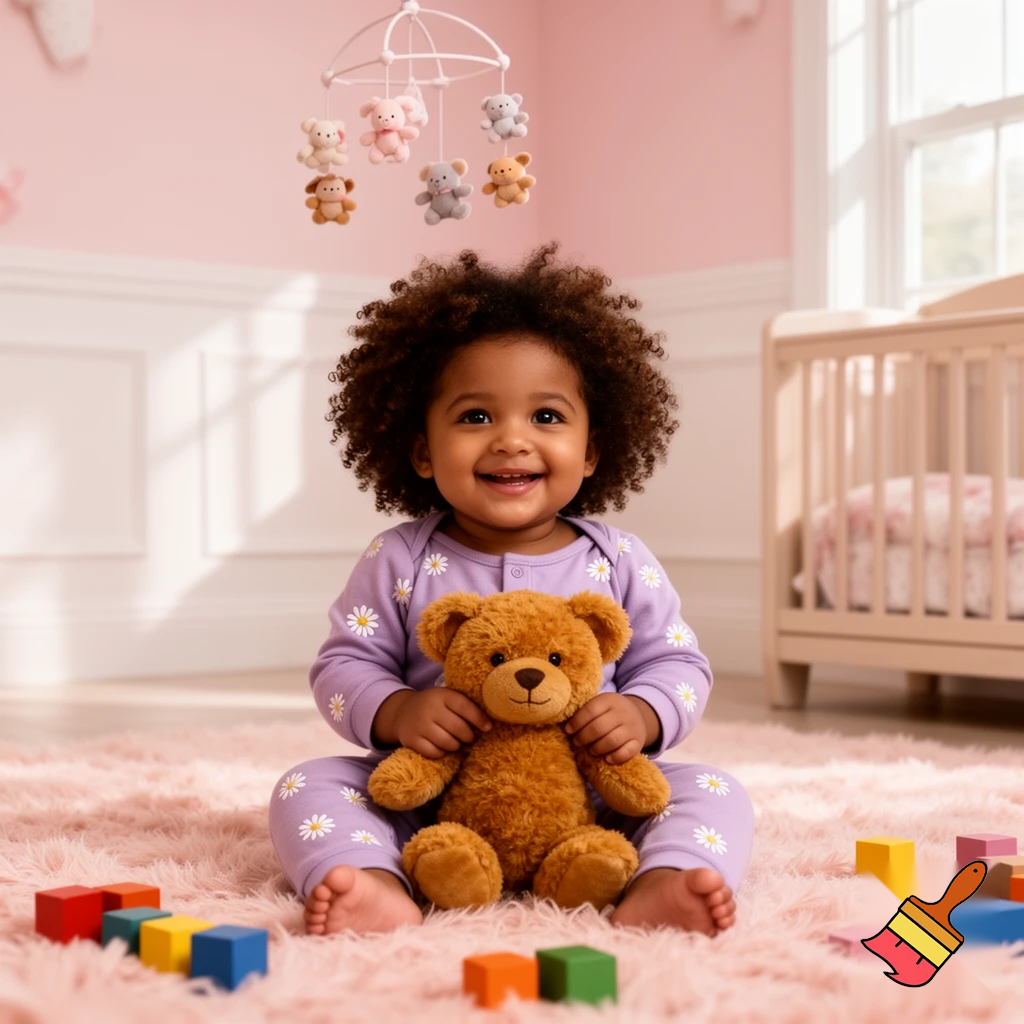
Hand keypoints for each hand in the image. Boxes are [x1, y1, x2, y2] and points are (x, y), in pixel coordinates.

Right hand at [374, 688, 490, 759]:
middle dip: (469, 736)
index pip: (465, 707)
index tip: (488, 727)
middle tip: (470, 737)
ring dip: (457, 746)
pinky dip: (443, 753)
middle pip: (459, 729)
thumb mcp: (447, 698)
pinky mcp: (411, 740)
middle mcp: (429, 708)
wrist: (402, 712)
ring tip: (457, 741)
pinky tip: (443, 746)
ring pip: (449, 743)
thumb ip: (465, 706)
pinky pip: (435, 753)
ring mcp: (419, 725)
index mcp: (441, 695)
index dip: (479, 719)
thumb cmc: (434, 706)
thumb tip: (489, 724)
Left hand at [564, 693, 658, 764]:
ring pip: (612, 740)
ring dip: (597, 748)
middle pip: (599, 727)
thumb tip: (563, 725)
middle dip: (584, 737)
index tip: (568, 730)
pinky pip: (627, 752)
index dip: (576, 722)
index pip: (590, 710)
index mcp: (609, 700)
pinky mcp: (638, 742)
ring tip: (590, 750)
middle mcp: (622, 712)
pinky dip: (615, 757)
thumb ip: (585, 711)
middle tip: (577, 742)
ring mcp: (632, 727)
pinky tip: (607, 759)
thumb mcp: (600, 705)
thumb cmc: (609, 712)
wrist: (638, 715)